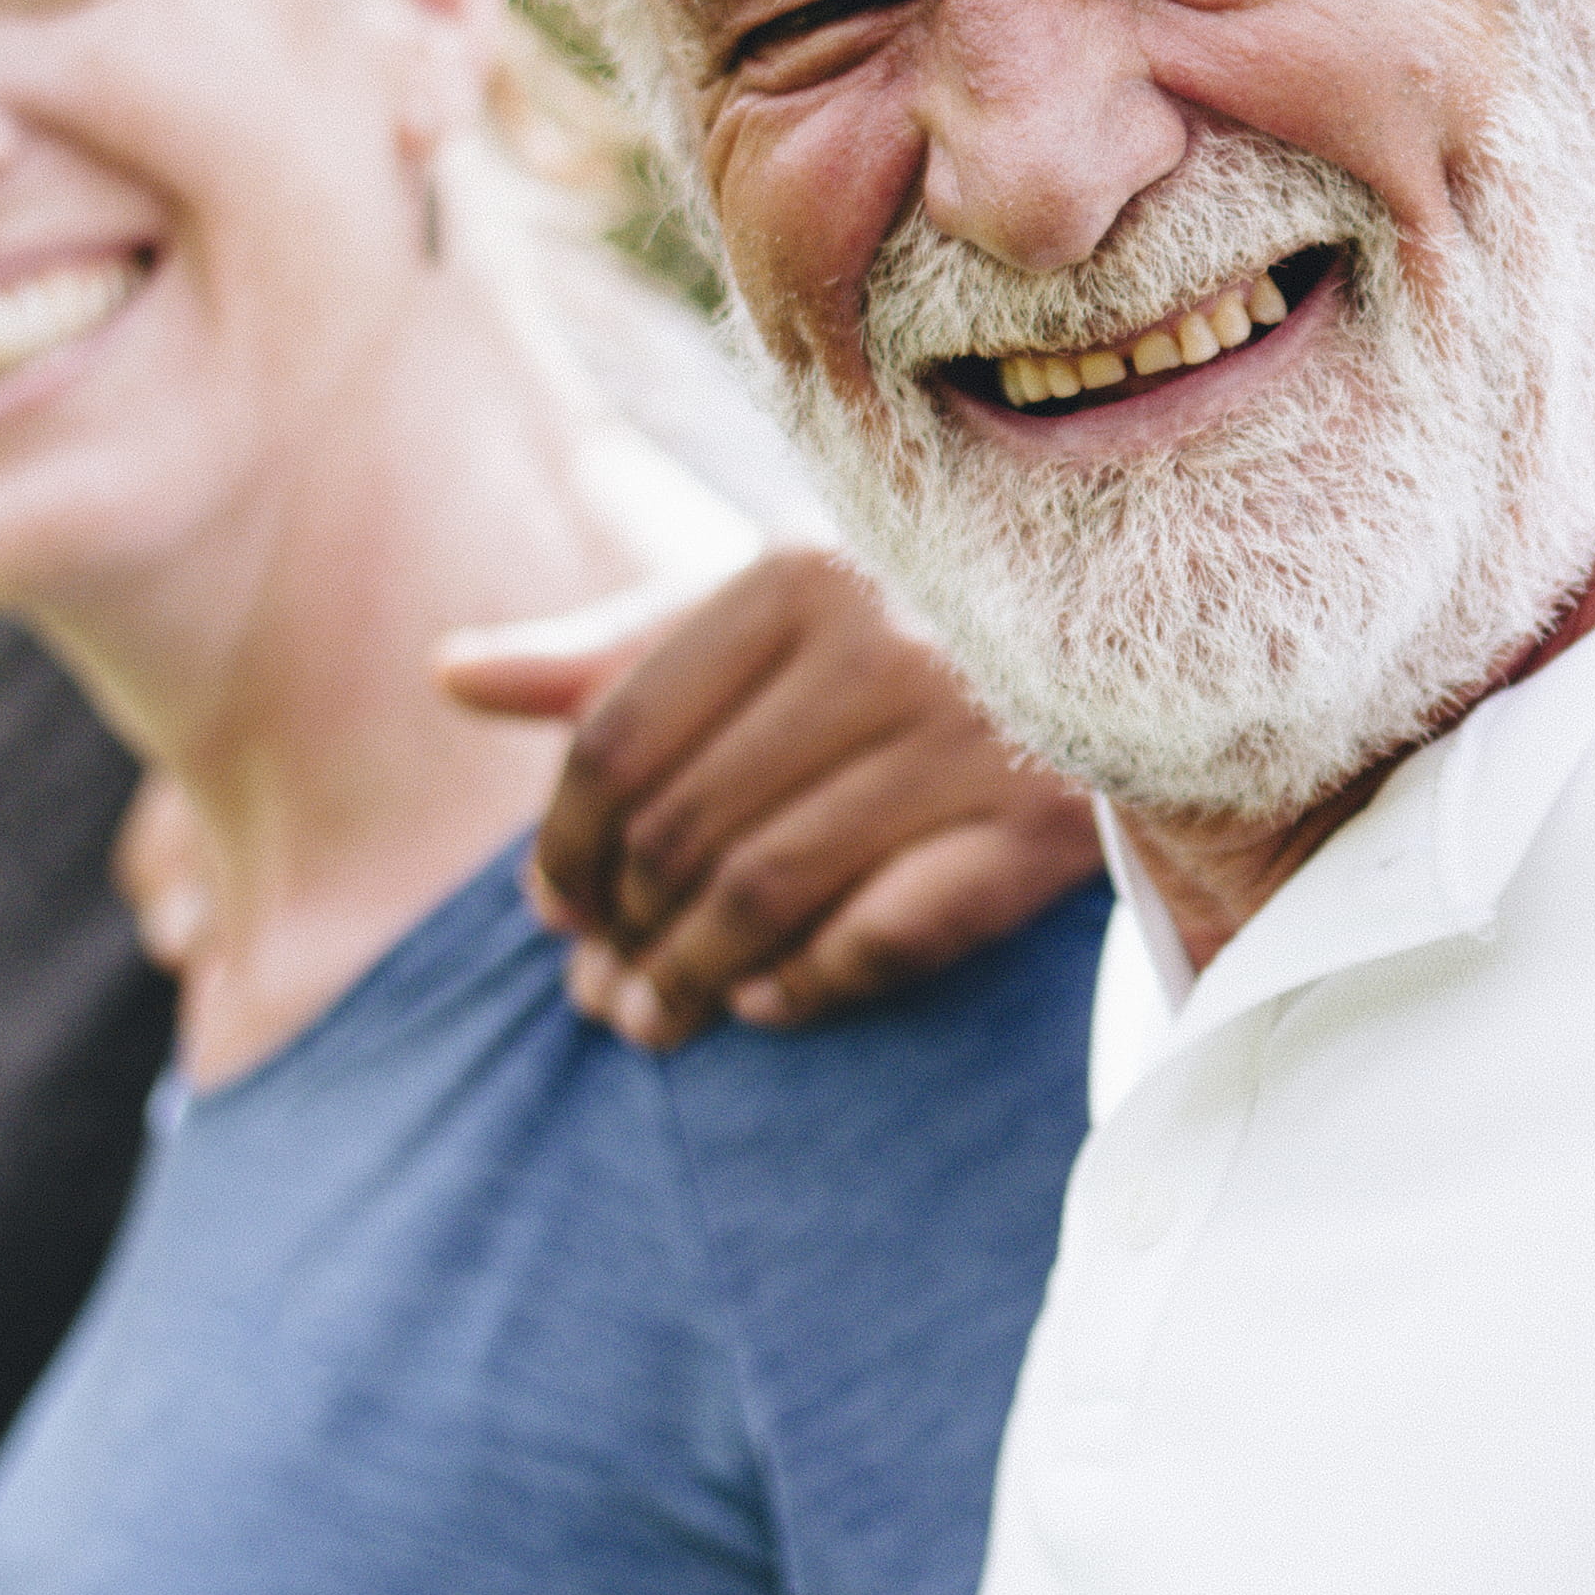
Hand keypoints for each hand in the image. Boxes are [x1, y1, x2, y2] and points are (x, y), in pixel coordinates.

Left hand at [449, 548, 1106, 1047]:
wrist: (1144, 646)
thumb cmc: (921, 625)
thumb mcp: (774, 609)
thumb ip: (618, 651)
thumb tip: (450, 677)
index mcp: (796, 573)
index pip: (618, 740)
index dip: (560, 844)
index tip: (550, 906)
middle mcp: (881, 643)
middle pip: (680, 828)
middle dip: (618, 932)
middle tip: (594, 989)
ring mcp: (965, 736)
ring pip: (765, 892)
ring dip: (687, 980)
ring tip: (650, 1021)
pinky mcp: (1033, 828)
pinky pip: (881, 935)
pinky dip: (804, 984)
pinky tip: (762, 1004)